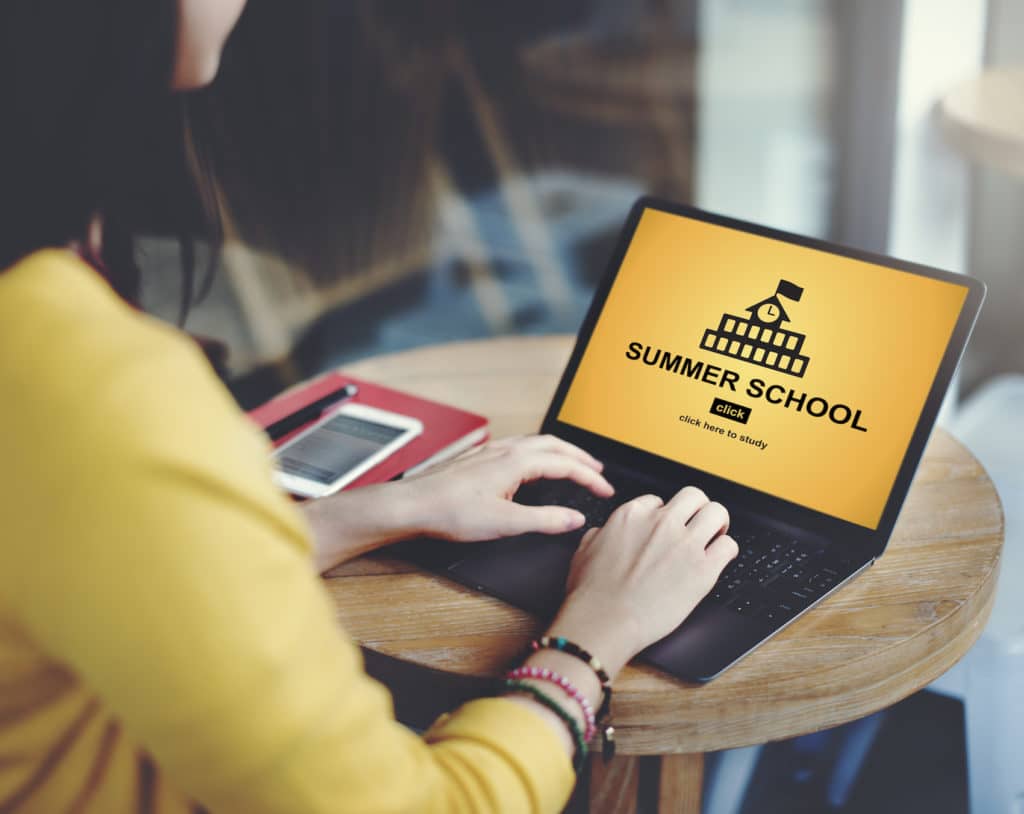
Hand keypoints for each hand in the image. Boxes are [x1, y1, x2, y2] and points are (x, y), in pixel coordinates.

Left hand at [301, 434, 612, 571]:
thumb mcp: (505, 523)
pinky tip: (530, 464)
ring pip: (534, 442)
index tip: (605, 491)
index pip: (565, 464)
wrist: (411, 506)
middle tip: (598, 471)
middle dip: (580, 457)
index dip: (590, 477)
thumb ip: (544, 520)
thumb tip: (574, 518)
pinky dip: (537, 451)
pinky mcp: (477, 458)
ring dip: (559, 451)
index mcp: (516, 461)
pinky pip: (517, 445)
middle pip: (554, 445)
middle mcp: (504, 450)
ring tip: (571, 463)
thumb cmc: (450, 513)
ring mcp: (489, 451)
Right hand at [546, 487, 737, 677]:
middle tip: (697, 525)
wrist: (605, 621)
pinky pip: (729, 546)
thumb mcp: (585, 550)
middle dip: (697, 510)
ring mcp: (684, 544)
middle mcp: (661, 523)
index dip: (664, 516)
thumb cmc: (591, 593)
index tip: (665, 529)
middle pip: (694, 497)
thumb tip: (605, 532)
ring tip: (714, 537)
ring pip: (717, 512)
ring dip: (717, 524)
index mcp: (632, 515)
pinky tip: (719, 560)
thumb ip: (601, 534)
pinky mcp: (703, 569)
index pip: (659, 501)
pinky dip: (726, 551)